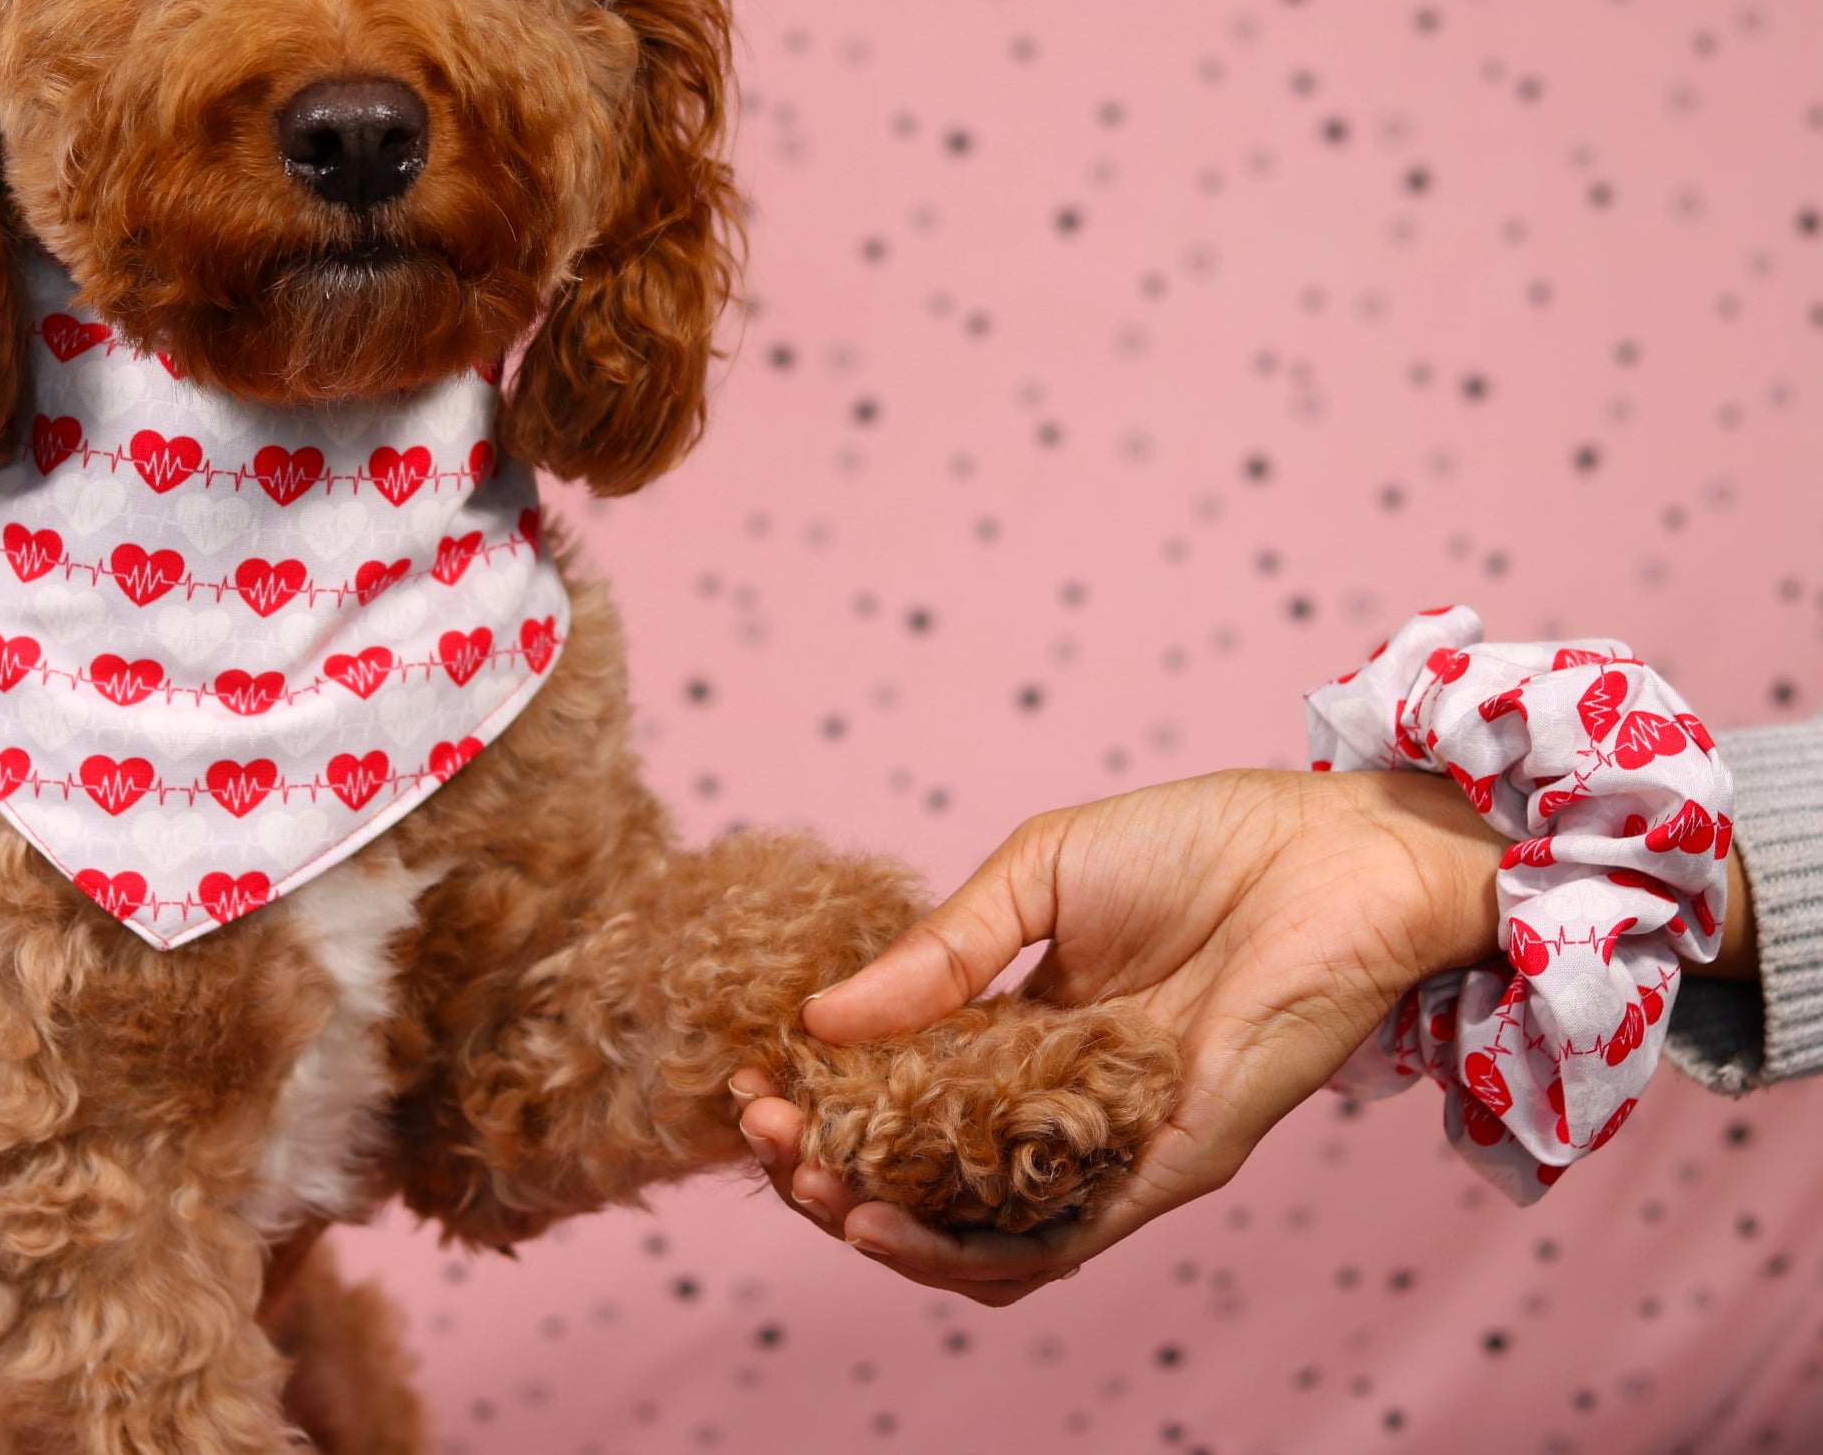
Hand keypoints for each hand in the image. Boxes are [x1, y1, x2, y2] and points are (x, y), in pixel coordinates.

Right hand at [733, 767, 1506, 1303]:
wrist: (1335, 851)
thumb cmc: (1201, 841)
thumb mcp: (1039, 872)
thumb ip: (941, 950)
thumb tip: (821, 1014)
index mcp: (1026, 1029)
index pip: (906, 1092)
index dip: (826, 1099)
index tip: (754, 1078)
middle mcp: (1059, 1101)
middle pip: (927, 1173)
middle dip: (832, 1169)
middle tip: (766, 1134)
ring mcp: (1110, 1143)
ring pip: (978, 1230)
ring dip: (882, 1226)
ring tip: (812, 1188)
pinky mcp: (1168, 1168)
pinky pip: (1057, 1240)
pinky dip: (962, 1248)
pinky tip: (887, 1221)